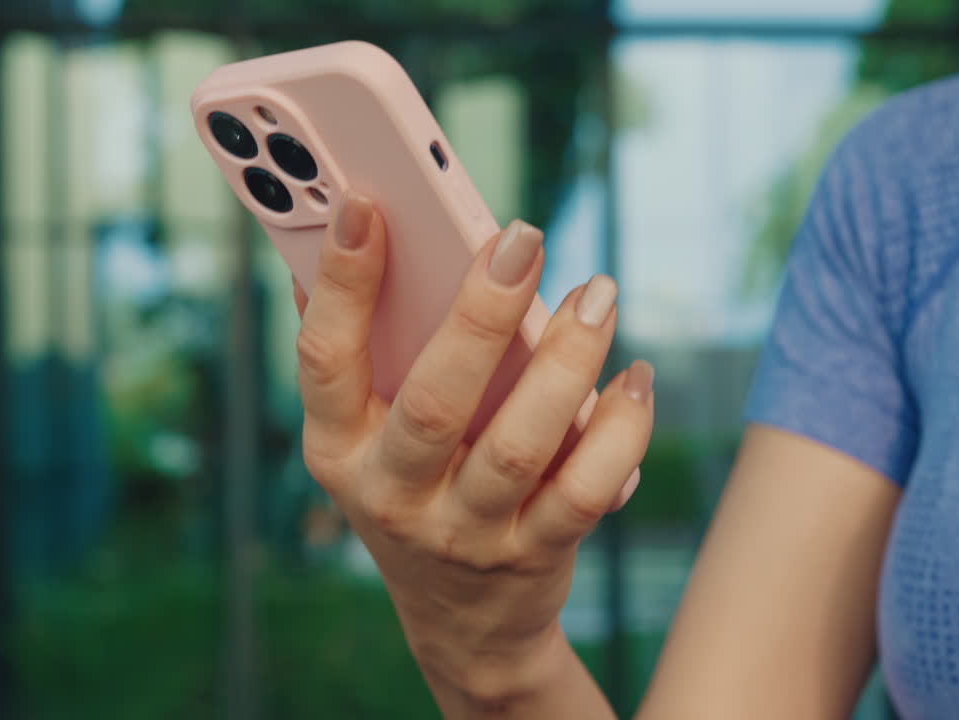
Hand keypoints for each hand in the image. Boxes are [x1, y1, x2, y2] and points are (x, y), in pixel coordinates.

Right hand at [292, 191, 654, 712]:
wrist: (462, 623)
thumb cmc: (412, 488)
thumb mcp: (364, 436)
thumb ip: (353, 351)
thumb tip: (328, 240)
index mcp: (337, 448)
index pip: (323, 360)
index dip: (339, 284)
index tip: (363, 202)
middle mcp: (392, 494)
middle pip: (434, 401)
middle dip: (479, 315)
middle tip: (523, 236)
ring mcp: (463, 532)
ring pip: (520, 445)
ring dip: (567, 362)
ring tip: (599, 293)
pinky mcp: (532, 555)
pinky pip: (584, 491)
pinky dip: (619, 432)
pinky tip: (635, 379)